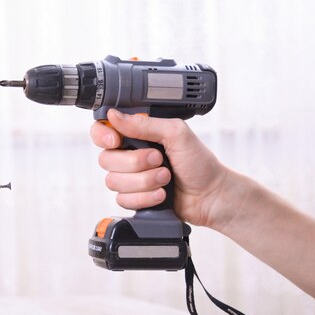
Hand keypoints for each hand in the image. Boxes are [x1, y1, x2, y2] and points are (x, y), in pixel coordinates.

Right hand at [90, 109, 229, 227]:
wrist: (211, 195)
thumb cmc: (200, 163)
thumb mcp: (176, 133)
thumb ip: (145, 124)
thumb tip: (114, 115)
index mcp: (137, 134)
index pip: (102, 131)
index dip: (103, 136)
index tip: (116, 141)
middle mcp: (130, 155)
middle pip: (106, 159)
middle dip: (135, 163)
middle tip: (159, 159)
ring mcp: (131, 178)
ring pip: (113, 181)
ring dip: (144, 181)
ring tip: (166, 178)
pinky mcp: (134, 198)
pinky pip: (122, 200)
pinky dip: (145, 198)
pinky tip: (161, 194)